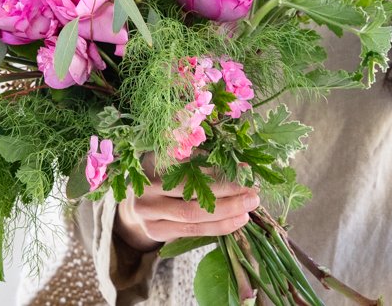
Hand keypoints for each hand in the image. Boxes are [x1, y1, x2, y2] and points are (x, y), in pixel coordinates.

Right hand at [115, 155, 259, 251]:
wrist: (137, 204)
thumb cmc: (164, 177)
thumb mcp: (174, 160)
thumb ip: (198, 159)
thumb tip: (240, 162)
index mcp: (151, 160)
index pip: (189, 163)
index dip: (218, 167)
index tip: (245, 168)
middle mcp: (146, 186)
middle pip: (190, 190)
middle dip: (227, 190)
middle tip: (253, 190)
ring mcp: (148, 212)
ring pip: (192, 214)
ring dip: (226, 211)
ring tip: (249, 206)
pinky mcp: (155, 231)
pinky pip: (192, 231)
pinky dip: (218, 227)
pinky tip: (237, 220)